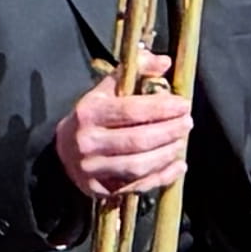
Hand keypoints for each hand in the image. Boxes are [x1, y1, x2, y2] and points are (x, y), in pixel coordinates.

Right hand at [51, 82, 189, 206]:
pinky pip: (138, 186)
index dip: (162, 108)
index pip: (131, 110)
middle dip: (169, 131)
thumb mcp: (106, 89)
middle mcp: (87, 142)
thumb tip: (164, 62)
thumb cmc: (92, 116)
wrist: (63, 149)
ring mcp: (92, 169)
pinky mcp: (99, 189)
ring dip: (167, 154)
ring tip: (181, 141)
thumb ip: (135, 71)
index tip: (183, 104)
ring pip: (139, 166)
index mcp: (88, 113)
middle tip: (188, 123)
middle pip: (138, 140)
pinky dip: (162, 177)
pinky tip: (178, 165)